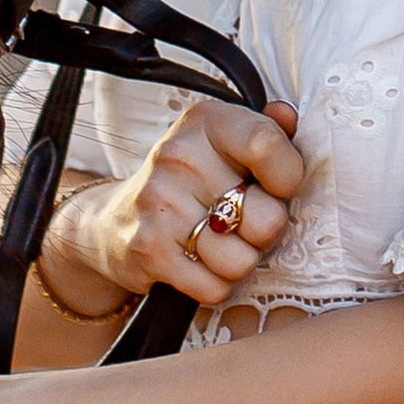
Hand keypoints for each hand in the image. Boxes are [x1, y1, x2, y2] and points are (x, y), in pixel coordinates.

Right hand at [48, 98, 302, 318]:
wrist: (115, 222)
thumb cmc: (191, 183)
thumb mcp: (225, 145)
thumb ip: (266, 132)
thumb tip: (287, 115)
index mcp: (205, 122)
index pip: (267, 146)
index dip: (288, 178)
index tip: (276, 187)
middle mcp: (179, 157)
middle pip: (266, 218)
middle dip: (265, 232)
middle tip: (243, 223)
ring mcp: (160, 203)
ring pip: (242, 261)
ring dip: (239, 262)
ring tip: (218, 244)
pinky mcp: (149, 249)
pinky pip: (215, 287)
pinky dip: (214, 285)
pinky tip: (197, 264)